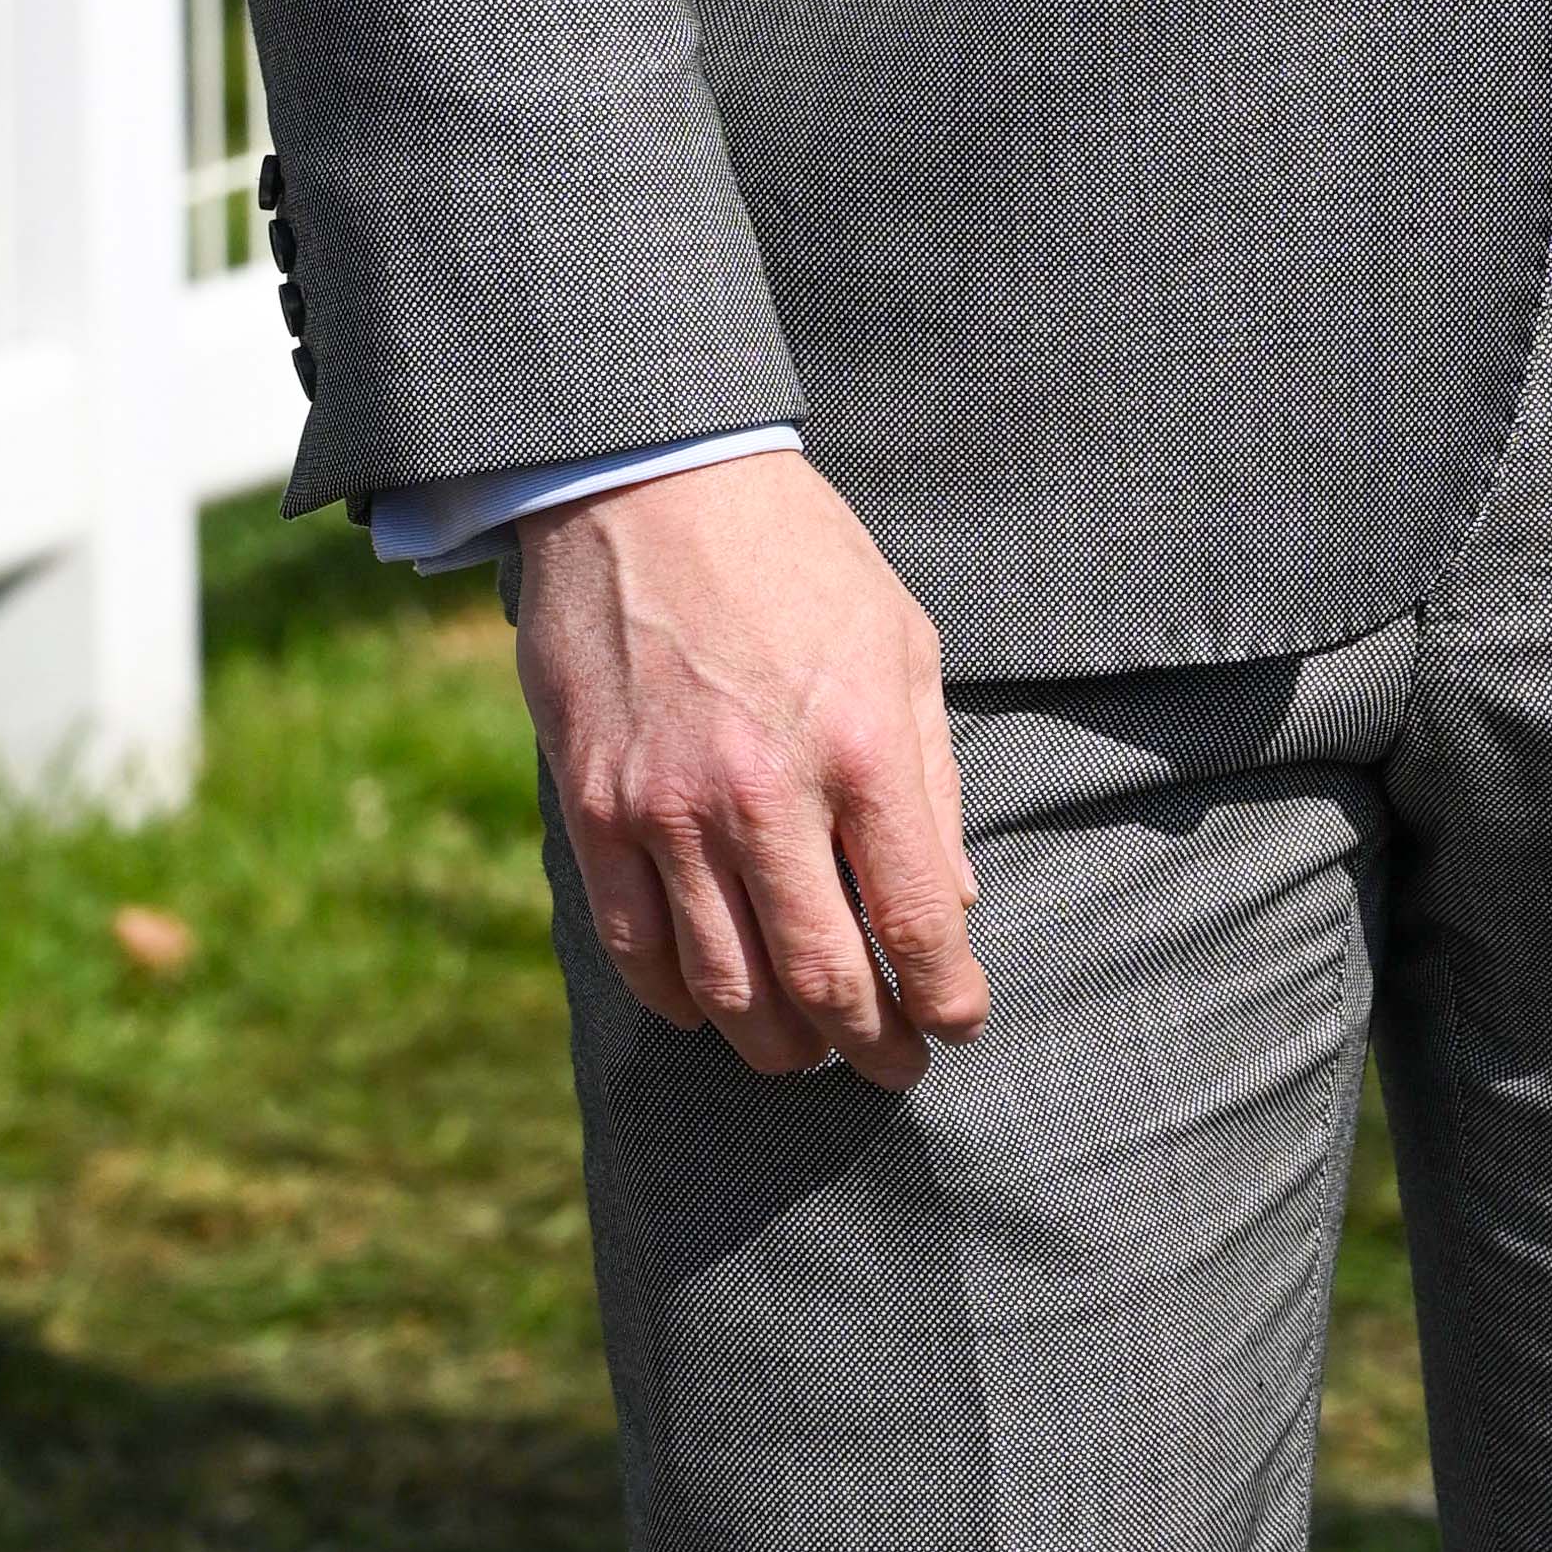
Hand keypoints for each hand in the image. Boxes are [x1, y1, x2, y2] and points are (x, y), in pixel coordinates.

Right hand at [511, 451, 988, 1092]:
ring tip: (806, 1056)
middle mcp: (765, 793)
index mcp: (862, 748)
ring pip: (726, 983)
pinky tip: (710, 1008)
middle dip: (869, 1046)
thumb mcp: (904, 643)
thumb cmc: (796, 558)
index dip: (946, 998)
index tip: (958, 1026)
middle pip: (824, 976)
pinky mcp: (593, 807)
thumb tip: (950, 903)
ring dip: (775, 1042)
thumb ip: (931, 779)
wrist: (647, 482)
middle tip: (891, 1069)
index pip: (918, 921)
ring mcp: (667, 808)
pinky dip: (678, 998)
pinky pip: (634, 944)